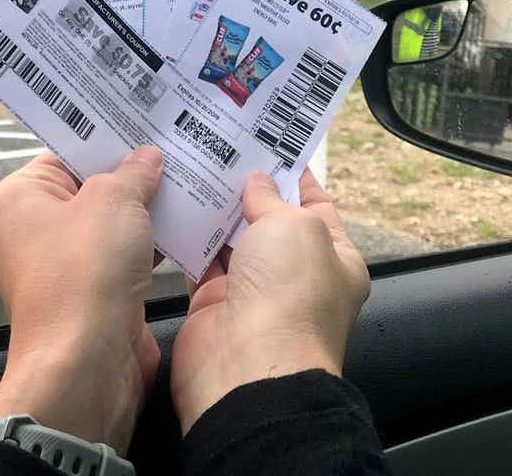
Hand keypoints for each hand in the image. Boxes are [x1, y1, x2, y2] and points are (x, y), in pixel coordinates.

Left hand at [0, 147, 163, 453]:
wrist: (86, 364)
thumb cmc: (85, 271)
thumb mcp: (115, 200)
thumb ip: (133, 172)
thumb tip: (146, 158)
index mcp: (15, 198)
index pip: (63, 154)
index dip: (105, 139)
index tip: (145, 124)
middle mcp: (27, 231)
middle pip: (86, 188)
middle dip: (129, 175)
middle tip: (173, 149)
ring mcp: (56, 267)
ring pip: (105, 225)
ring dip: (143, 212)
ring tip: (187, 184)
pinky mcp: (85, 297)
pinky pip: (118, 259)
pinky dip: (145, 246)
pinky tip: (183, 229)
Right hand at [170, 167, 369, 433]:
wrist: (249, 369)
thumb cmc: (290, 296)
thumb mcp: (295, 227)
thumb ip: (272, 199)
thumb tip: (256, 183)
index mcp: (336, 259)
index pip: (316, 206)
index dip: (293, 174)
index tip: (268, 142)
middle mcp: (295, 275)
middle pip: (269, 221)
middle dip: (248, 188)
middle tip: (221, 147)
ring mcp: (253, 291)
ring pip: (231, 240)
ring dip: (215, 209)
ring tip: (194, 164)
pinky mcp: (212, 304)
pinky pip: (199, 262)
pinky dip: (189, 237)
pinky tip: (175, 204)